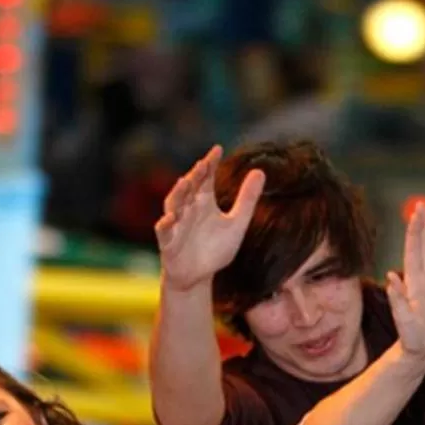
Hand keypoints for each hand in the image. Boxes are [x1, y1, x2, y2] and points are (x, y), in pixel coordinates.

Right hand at [155, 147, 264, 291]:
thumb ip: (247, 199)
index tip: (218, 149)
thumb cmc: (215, 247)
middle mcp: (188, 209)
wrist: (198, 275)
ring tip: (185, 182)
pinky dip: (166, 223)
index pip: (206, 178)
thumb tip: (260, 171)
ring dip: (179, 193)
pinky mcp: (168, 242)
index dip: (210, 164)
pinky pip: (164, 230)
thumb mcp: (237, 223)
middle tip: (204, 164)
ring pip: (174, 204)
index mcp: (204, 202)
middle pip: (190, 188)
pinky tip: (171, 217)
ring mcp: (176, 224)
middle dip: (195, 176)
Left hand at [385, 203, 424, 363]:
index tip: (417, 213)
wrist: (424, 349)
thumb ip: (398, 300)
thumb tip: (391, 277)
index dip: (415, 231)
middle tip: (424, 204)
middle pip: (423, 245)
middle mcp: (424, 277)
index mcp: (413, 281)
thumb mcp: (404, 320)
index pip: (414, 250)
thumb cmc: (410, 337)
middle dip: (423, 225)